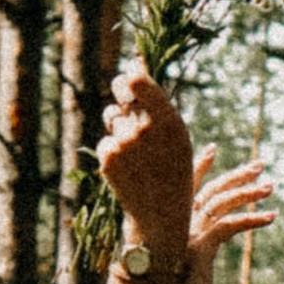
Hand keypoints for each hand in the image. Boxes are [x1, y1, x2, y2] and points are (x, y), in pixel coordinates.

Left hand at [96, 60, 193, 267]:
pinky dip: (113, 149)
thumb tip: (136, 65)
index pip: (137, 80)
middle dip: (120, 89)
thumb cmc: (174, 173)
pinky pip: (106, 140)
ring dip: (119, 125)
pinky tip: (127, 166)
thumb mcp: (178, 138)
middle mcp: (145, 130)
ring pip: (112, 117)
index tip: (131, 73)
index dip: (130, 72)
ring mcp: (124, 145)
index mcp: (170, 122)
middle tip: (123, 94)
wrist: (161, 217)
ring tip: (135, 147)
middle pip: (120, 90)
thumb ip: (157, 104)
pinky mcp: (108, 159)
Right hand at [179, 150, 274, 283]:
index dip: (198, 167)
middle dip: (234, 175)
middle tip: (260, 166)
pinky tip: (270, 218)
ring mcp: (183, 236)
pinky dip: (252, 219)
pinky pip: (230, 225)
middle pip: (206, 190)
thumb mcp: (183, 276)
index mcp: (166, 229)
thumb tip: (196, 257)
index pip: (181, 189)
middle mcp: (172, 227)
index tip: (214, 150)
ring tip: (271, 188)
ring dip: (248, 192)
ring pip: (220, 202)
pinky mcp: (199, 248)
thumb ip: (188, 258)